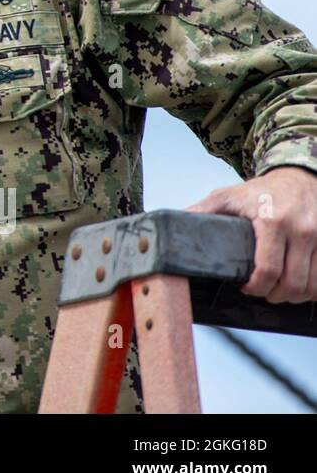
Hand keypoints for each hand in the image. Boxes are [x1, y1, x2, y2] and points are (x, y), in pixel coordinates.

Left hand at [186, 166, 316, 302]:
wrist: (298, 176)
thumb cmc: (261, 190)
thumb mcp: (226, 197)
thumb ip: (200, 212)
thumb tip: (171, 227)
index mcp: (272, 220)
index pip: (268, 270)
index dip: (257, 288)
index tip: (247, 288)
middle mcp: (301, 229)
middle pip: (293, 283)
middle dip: (276, 295)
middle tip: (264, 293)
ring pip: (314, 285)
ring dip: (296, 295)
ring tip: (281, 291)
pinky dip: (315, 288)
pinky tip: (302, 286)